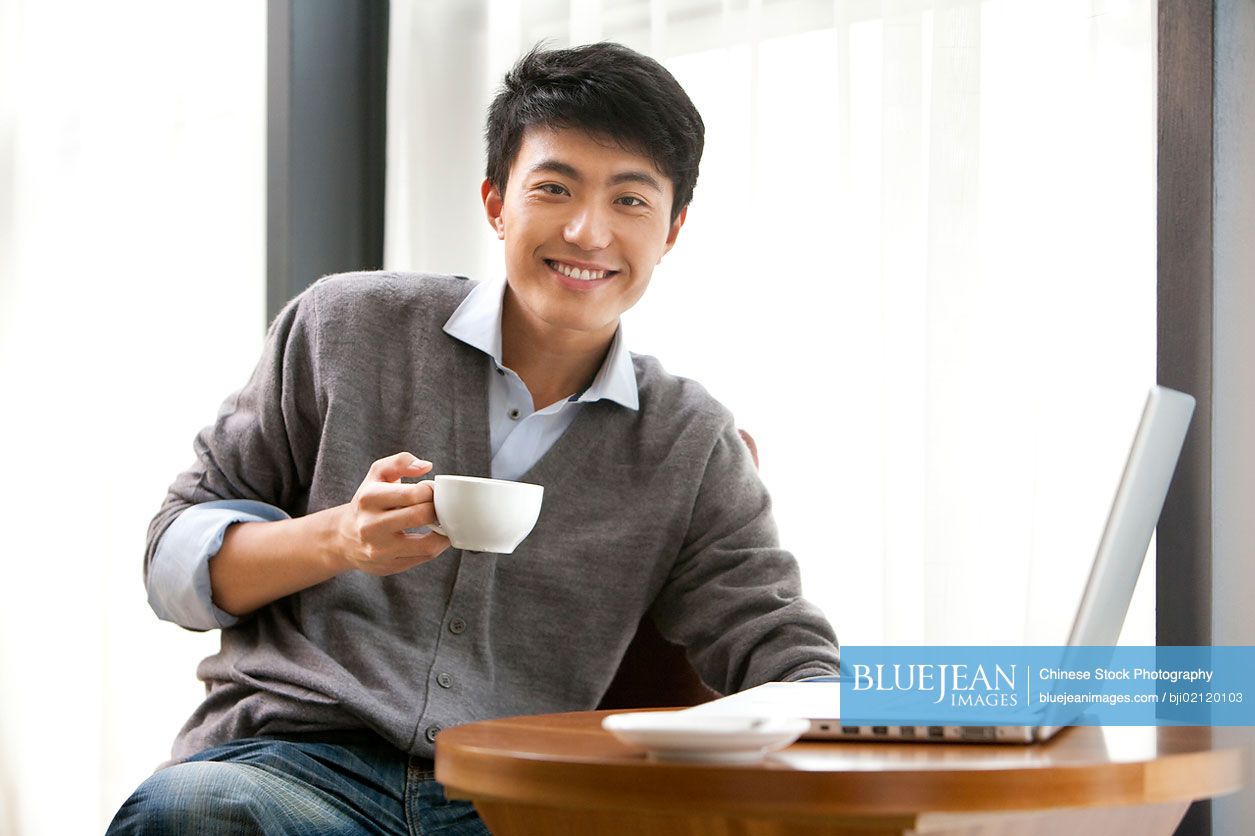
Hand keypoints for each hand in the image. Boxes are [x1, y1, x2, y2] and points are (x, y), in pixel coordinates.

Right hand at [330, 452, 450, 575]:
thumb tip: (426, 466)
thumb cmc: (368, 502)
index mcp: (369, 498)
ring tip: (442, 523)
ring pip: (427, 545)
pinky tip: (433, 536)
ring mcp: (380, 550)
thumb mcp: (377, 475)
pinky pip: (424, 558)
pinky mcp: (389, 566)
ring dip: (443, 533)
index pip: (413, 494)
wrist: (344, 537)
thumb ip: (400, 462)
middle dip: (437, 510)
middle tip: (439, 507)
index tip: (432, 491)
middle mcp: (371, 525)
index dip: (431, 491)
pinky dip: (435, 546)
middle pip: (421, 516)